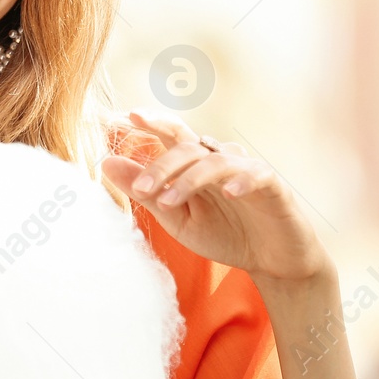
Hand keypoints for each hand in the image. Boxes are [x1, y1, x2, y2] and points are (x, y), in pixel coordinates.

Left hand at [100, 109, 329, 284]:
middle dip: (160, 166)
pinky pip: (256, 175)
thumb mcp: (177, 218)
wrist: (273, 262)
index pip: (171, 133)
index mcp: (196, 162)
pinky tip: (228, 193)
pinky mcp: (273, 185)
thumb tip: (105, 162)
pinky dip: (241, 181)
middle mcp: (220, 157)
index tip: (124, 116)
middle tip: (139, 190)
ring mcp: (247, 169)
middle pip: (187, 147)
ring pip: (215, 160)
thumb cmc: (225, 234)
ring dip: (189, 179)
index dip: (150, 121)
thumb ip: (146, 192)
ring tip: (168, 201)